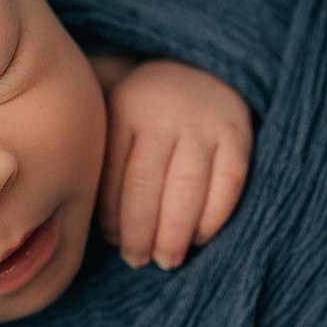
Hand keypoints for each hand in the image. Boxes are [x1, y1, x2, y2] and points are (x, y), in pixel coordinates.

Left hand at [96, 59, 253, 269]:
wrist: (204, 66)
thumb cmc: (149, 106)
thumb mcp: (116, 112)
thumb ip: (103, 153)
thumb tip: (88, 221)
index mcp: (126, 108)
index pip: (112, 175)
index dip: (110, 217)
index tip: (112, 241)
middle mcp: (164, 114)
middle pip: (146, 187)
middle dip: (139, 234)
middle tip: (137, 260)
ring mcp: (204, 124)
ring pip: (186, 190)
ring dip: (174, 234)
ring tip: (167, 260)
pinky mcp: (238, 135)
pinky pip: (227, 185)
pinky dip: (213, 219)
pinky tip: (199, 238)